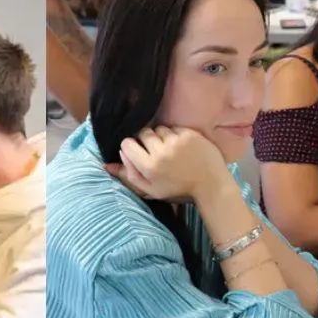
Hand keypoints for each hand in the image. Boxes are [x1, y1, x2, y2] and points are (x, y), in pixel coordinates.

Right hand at [107, 127, 229, 202]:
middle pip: (143, 133)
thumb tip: (107, 165)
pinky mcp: (189, 134)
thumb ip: (129, 176)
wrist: (211, 184)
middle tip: (155, 150)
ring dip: (161, 136)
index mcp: (149, 167)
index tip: (138, 152)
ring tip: (170, 148)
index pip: (127, 145)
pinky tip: (181, 146)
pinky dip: (175, 135)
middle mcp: (161, 152)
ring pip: (159, 129)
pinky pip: (174, 128)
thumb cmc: (178, 189)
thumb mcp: (150, 190)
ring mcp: (176, 141)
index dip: (131, 147)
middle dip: (146, 140)